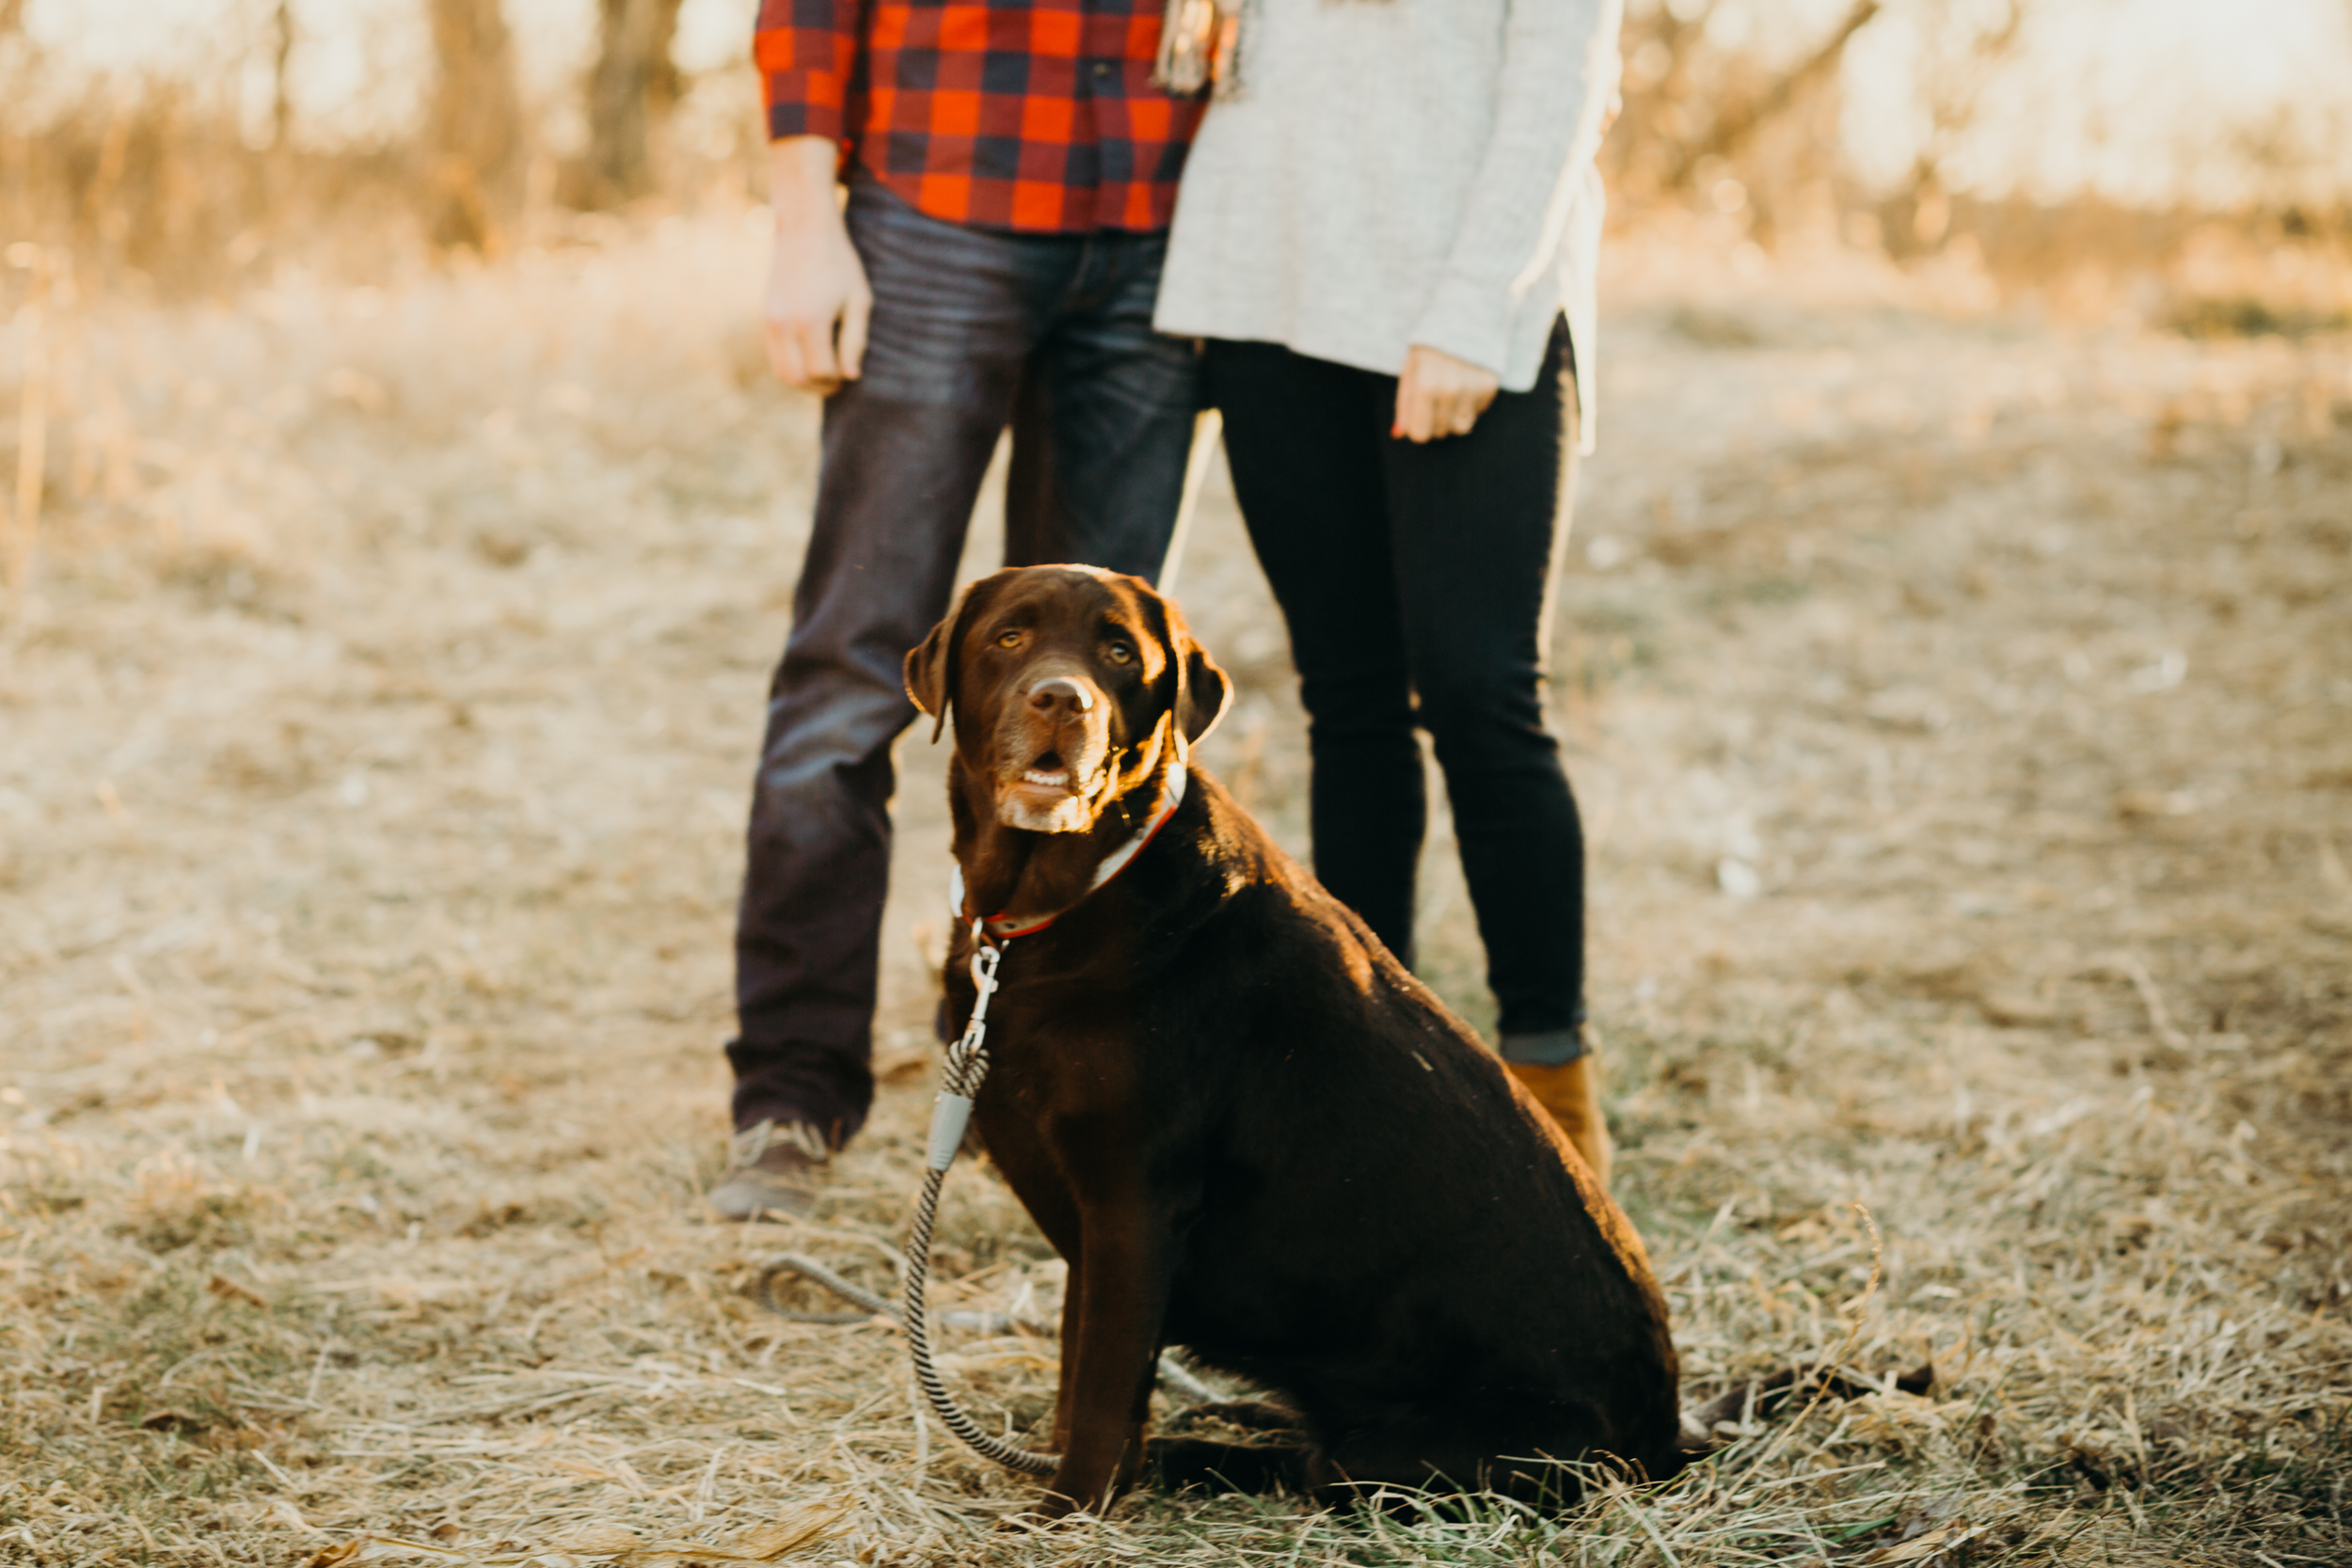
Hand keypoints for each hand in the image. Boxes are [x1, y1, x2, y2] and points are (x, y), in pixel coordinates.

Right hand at [763, 136, 872, 394]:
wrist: (804, 232)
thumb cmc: (840, 265)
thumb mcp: (859, 300)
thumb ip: (856, 341)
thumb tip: (851, 377)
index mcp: (811, 320)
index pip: (822, 371)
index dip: (839, 378)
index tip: (851, 371)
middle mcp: (785, 323)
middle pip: (798, 379)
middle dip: (821, 386)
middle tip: (839, 380)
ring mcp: (770, 321)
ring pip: (783, 373)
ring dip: (804, 382)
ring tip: (826, 374)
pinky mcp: (765, 318)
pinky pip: (776, 358)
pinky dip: (793, 367)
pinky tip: (811, 359)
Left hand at [1393, 345, 1499, 441]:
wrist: (1465, 316)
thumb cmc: (1430, 346)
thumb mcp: (1410, 370)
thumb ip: (1404, 404)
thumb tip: (1398, 434)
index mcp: (1425, 386)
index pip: (1420, 434)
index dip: (1416, 428)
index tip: (1418, 417)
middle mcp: (1450, 390)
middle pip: (1440, 432)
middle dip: (1434, 422)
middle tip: (1433, 400)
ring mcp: (1472, 390)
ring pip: (1461, 427)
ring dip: (1453, 417)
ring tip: (1449, 394)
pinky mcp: (1489, 387)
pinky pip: (1476, 413)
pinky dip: (1469, 405)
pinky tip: (1464, 384)